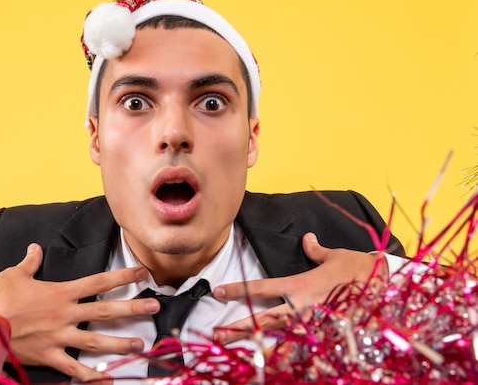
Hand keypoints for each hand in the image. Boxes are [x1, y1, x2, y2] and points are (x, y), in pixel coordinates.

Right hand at [0, 243, 159, 381]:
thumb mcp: (14, 274)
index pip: (99, 282)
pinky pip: (73, 370)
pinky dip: (91, 377)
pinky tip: (108, 380)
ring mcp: (58, 337)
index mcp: (60, 292)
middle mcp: (64, 314)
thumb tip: (34, 249)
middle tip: (154, 307)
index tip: (142, 272)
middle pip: (105, 310)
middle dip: (132, 308)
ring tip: (139, 346)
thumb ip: (30, 262)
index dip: (122, 276)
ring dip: (119, 343)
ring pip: (95, 341)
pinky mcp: (47, 356)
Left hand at [212, 232, 387, 343]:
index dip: (238, 288)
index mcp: (299, 285)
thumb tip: (307, 239)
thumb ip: (316, 250)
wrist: (386, 285)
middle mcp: (301, 306)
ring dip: (257, 346)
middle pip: (264, 319)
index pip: (261, 286)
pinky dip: (287, 357)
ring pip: (279, 338)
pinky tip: (272, 365)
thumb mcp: (334, 255)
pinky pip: (302, 349)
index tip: (217, 291)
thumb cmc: (360, 268)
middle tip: (217, 335)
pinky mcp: (326, 335)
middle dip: (239, 328)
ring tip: (238, 355)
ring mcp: (313, 324)